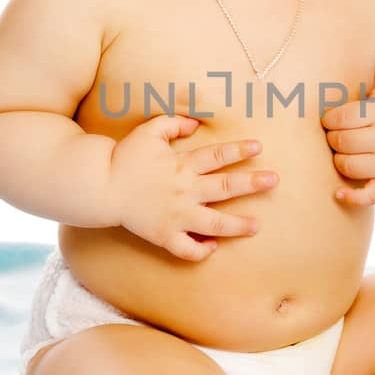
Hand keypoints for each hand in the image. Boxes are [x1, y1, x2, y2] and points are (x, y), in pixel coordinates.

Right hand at [108, 114, 278, 260]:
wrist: (99, 186)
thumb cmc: (125, 157)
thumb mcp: (148, 131)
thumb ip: (173, 123)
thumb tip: (195, 123)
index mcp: (181, 164)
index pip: (217, 155)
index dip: (238, 150)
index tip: (259, 146)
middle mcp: (184, 190)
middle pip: (224, 186)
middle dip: (252, 183)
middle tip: (274, 181)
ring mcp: (176, 216)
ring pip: (213, 223)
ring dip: (237, 225)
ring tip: (258, 226)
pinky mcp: (164, 235)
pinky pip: (186, 249)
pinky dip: (200, 251)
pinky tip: (213, 248)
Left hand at [321, 42, 374, 206]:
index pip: (342, 118)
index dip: (331, 120)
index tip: (333, 120)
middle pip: (341, 142)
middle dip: (334, 139)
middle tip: (339, 136)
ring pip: (347, 166)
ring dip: (340, 161)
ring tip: (346, 153)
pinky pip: (369, 195)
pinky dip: (353, 197)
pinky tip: (338, 194)